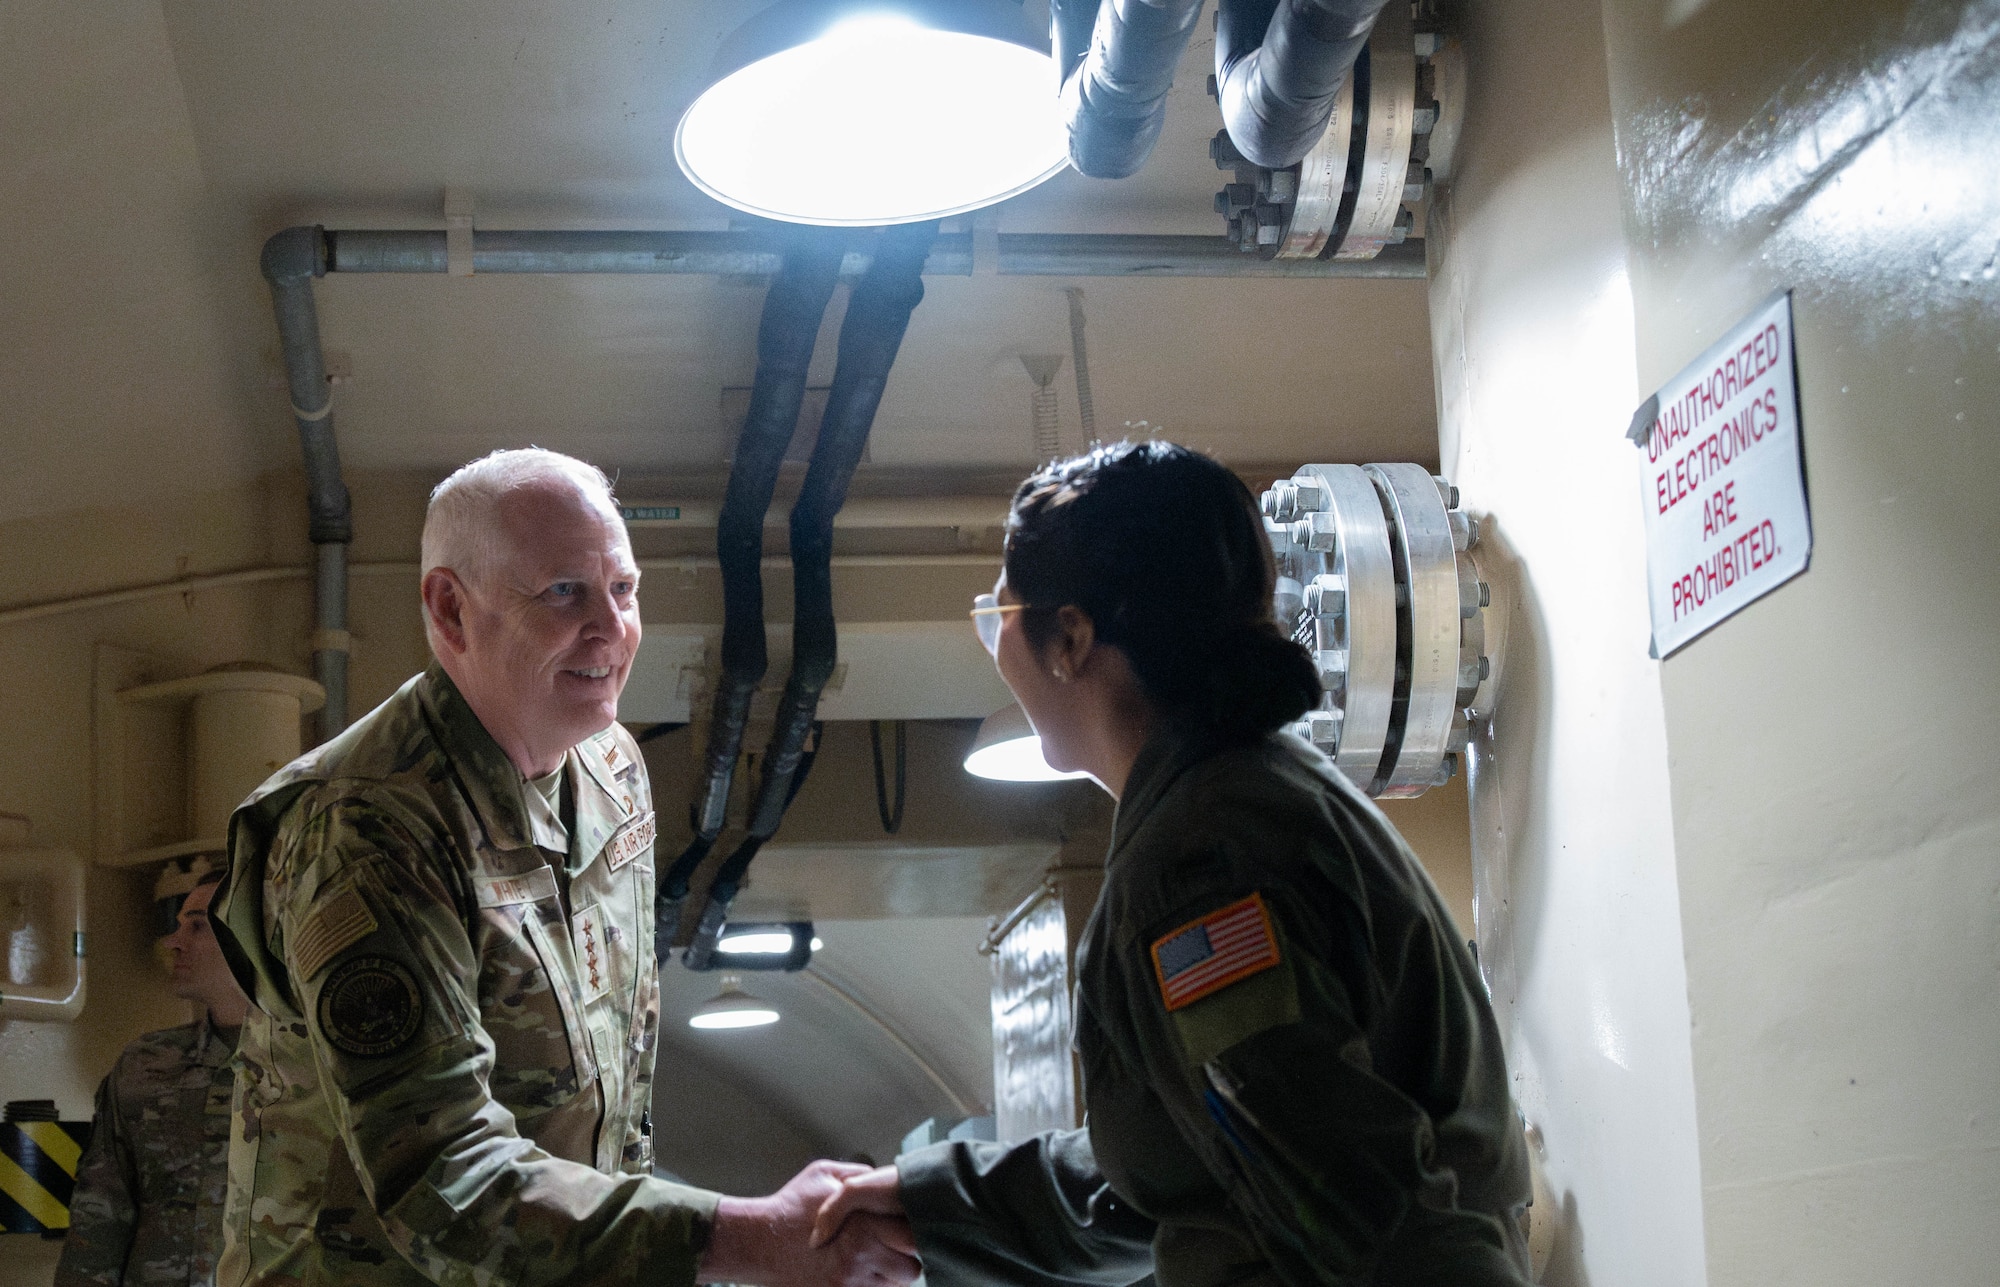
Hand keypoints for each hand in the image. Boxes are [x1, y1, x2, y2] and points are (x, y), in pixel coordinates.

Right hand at [701, 1160, 919, 1286]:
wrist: (758, 1242)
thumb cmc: (789, 1207)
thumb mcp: (822, 1174)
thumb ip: (858, 1175)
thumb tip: (884, 1178)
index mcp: (862, 1222)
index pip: (911, 1233)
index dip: (913, 1229)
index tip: (904, 1225)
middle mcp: (861, 1256)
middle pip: (911, 1268)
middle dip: (907, 1258)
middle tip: (895, 1249)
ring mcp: (850, 1283)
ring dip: (891, 1277)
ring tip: (877, 1262)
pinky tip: (863, 1274)